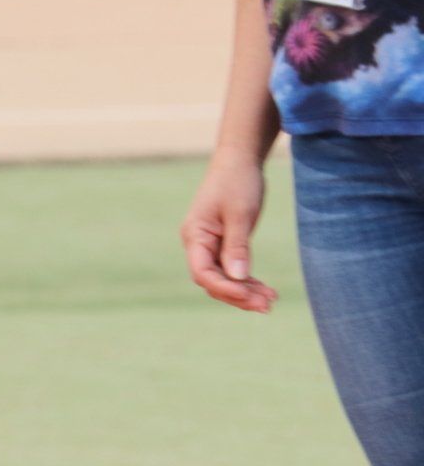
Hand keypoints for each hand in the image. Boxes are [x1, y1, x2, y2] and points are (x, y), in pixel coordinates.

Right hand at [182, 151, 278, 313]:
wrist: (239, 160)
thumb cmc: (238, 182)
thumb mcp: (240, 213)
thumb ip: (237, 247)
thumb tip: (238, 278)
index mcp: (194, 235)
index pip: (203, 272)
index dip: (225, 288)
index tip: (251, 296)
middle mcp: (197, 244)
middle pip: (212, 280)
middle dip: (238, 295)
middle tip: (267, 305)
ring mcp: (209, 245)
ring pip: (222, 278)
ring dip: (244, 291)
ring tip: (271, 300)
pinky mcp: (222, 243)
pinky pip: (231, 269)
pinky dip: (246, 281)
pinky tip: (264, 289)